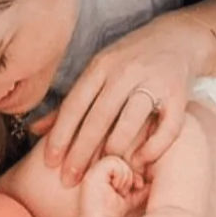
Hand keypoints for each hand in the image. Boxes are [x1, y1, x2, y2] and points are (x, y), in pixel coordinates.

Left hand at [44, 16, 214, 185]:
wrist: (178, 36)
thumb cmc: (131, 59)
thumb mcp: (98, 72)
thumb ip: (71, 103)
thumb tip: (35, 131)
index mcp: (101, 66)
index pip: (75, 104)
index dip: (60, 135)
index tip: (50, 163)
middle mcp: (126, 71)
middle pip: (99, 115)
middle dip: (82, 151)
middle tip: (70, 180)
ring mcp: (154, 81)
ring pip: (131, 119)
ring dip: (115, 147)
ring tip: (104, 169)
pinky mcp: (179, 93)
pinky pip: (168, 126)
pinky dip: (154, 146)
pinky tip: (140, 161)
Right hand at [78, 156, 143, 216]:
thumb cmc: (115, 211)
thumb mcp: (133, 195)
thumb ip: (142, 186)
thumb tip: (155, 178)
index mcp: (105, 173)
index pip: (126, 163)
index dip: (133, 174)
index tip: (136, 187)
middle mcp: (99, 169)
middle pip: (124, 160)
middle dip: (131, 176)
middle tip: (125, 191)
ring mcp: (95, 169)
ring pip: (121, 162)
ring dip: (125, 179)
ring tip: (119, 191)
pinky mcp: (94, 171)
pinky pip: (115, 164)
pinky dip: (120, 177)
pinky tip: (114, 188)